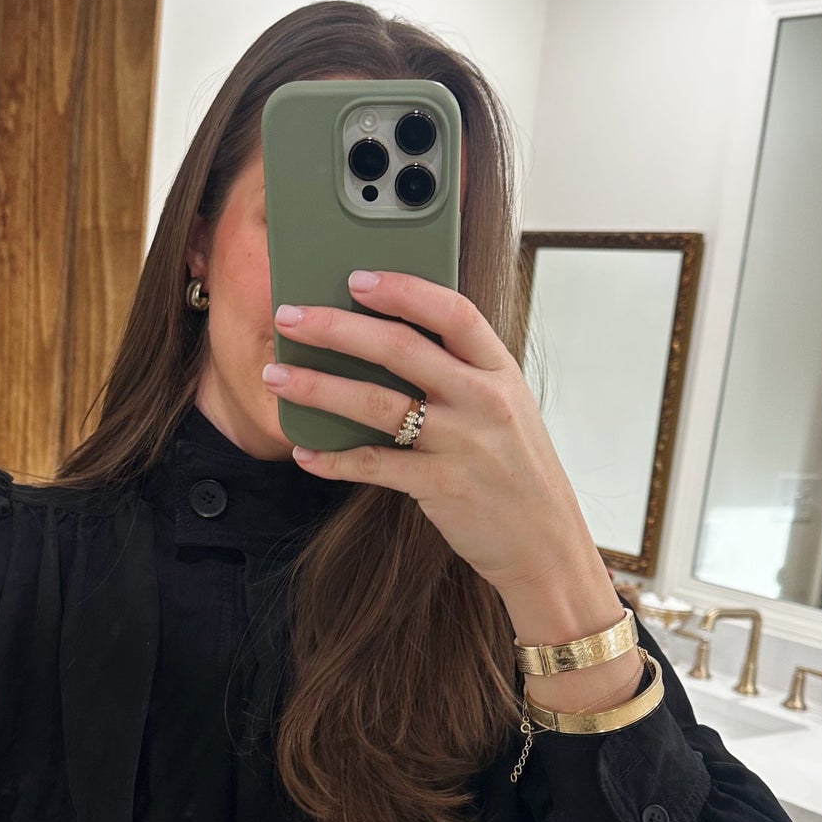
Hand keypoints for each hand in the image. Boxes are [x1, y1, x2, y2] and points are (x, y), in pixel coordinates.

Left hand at [264, 269, 585, 594]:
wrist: (546, 543)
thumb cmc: (517, 469)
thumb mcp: (506, 407)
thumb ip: (461, 373)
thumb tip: (387, 339)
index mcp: (500, 371)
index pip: (453, 312)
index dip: (403, 290)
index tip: (356, 278)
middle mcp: (483, 401)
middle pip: (401, 349)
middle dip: (336, 328)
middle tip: (289, 318)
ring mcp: (463, 444)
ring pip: (377, 404)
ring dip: (319, 387)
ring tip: (276, 377)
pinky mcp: (442, 486)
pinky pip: (375, 465)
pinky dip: (334, 458)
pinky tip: (305, 451)